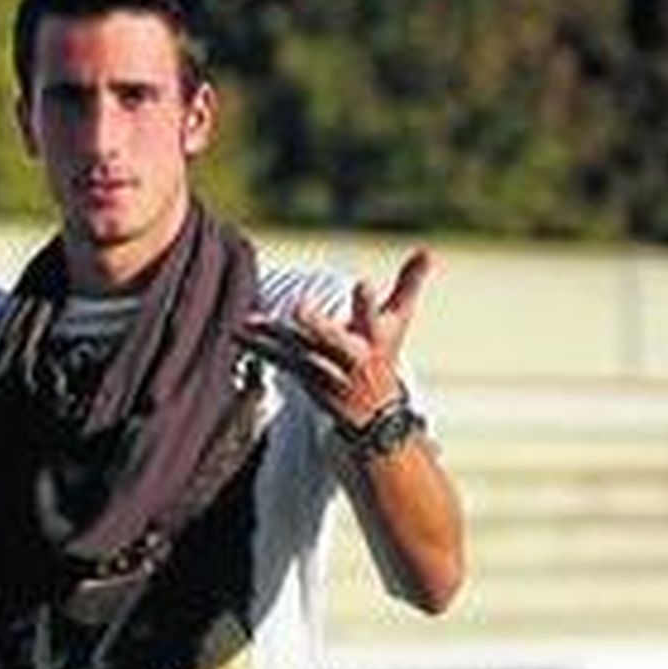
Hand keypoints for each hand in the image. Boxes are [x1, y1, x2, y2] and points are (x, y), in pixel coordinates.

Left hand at [236, 249, 432, 429]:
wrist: (376, 418)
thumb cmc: (384, 354)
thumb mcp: (400, 321)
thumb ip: (409, 284)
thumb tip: (428, 250)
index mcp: (375, 339)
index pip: (375, 318)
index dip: (369, 303)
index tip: (362, 283)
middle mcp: (352, 358)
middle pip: (336, 340)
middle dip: (319, 325)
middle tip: (299, 308)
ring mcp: (328, 373)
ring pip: (299, 351)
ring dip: (274, 336)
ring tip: (251, 320)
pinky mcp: (306, 380)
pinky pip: (281, 361)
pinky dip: (260, 346)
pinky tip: (239, 331)